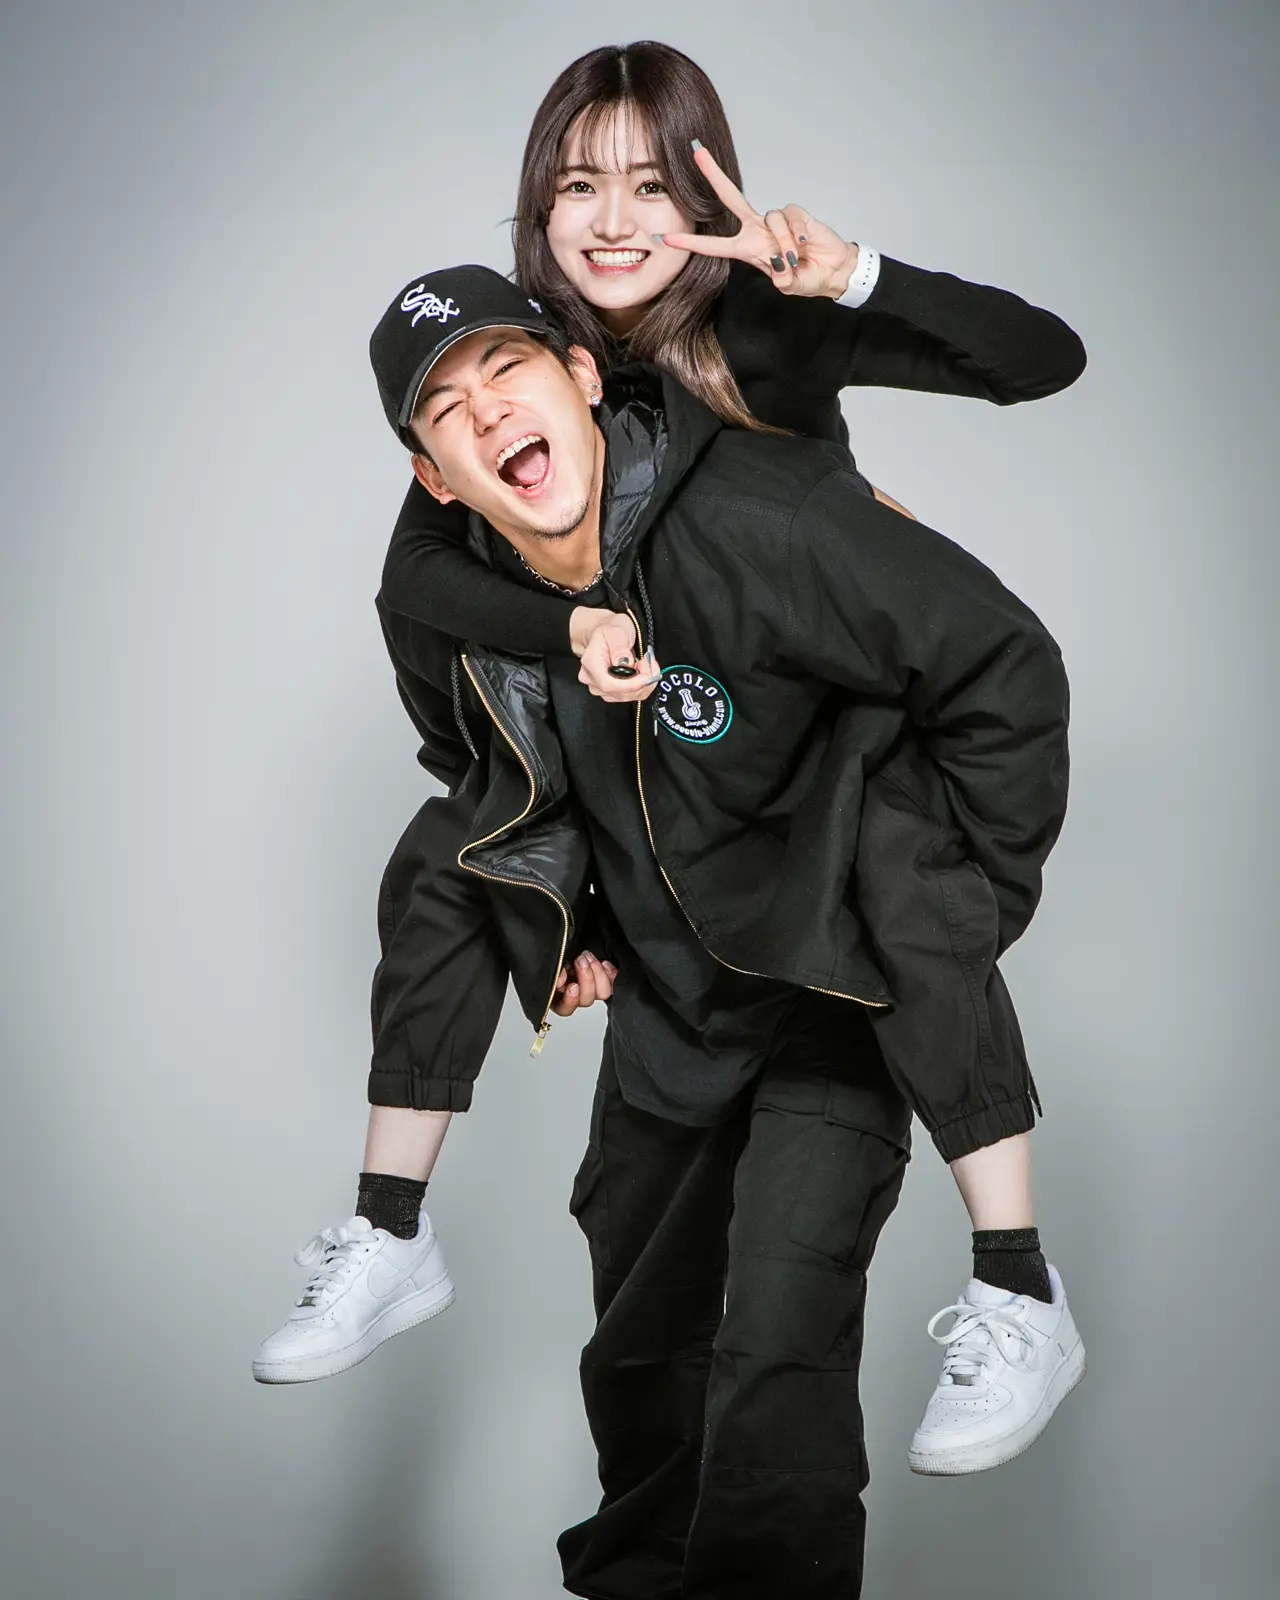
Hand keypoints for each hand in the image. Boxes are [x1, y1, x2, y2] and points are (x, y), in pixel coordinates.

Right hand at [551, 951, 617, 1016]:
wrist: (568, 943)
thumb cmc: (557, 955)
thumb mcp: (550, 962)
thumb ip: (552, 971)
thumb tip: (561, 977)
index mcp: (558, 996)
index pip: (565, 1009)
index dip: (570, 1001)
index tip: (572, 986)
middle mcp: (577, 996)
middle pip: (587, 1000)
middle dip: (586, 979)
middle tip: (580, 961)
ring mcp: (593, 989)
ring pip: (603, 993)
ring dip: (597, 973)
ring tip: (589, 958)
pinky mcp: (605, 981)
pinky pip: (614, 983)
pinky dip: (610, 973)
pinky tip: (604, 963)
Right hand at [569, 605, 661, 702]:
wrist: (606, 632)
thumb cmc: (611, 629)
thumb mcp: (617, 630)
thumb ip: (620, 647)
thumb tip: (625, 664)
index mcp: (591, 662)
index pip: (608, 684)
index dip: (630, 685)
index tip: (647, 676)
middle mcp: (592, 678)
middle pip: (619, 692)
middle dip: (641, 681)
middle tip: (649, 662)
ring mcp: (599, 687)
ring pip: (627, 696)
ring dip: (643, 683)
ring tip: (646, 663)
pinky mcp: (610, 691)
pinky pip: (629, 696)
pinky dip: (641, 686)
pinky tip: (642, 672)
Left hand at [655, 143, 858, 298]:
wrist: (833, 270)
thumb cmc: (806, 277)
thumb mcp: (790, 285)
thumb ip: (783, 280)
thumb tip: (780, 268)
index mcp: (747, 249)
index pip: (714, 245)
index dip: (690, 243)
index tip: (666, 238)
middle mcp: (757, 230)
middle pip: (731, 198)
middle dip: (714, 175)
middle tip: (696, 153)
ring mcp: (775, 220)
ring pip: (771, 222)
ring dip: (784, 245)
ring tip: (795, 259)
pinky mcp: (795, 213)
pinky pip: (790, 219)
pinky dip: (798, 235)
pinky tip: (804, 245)